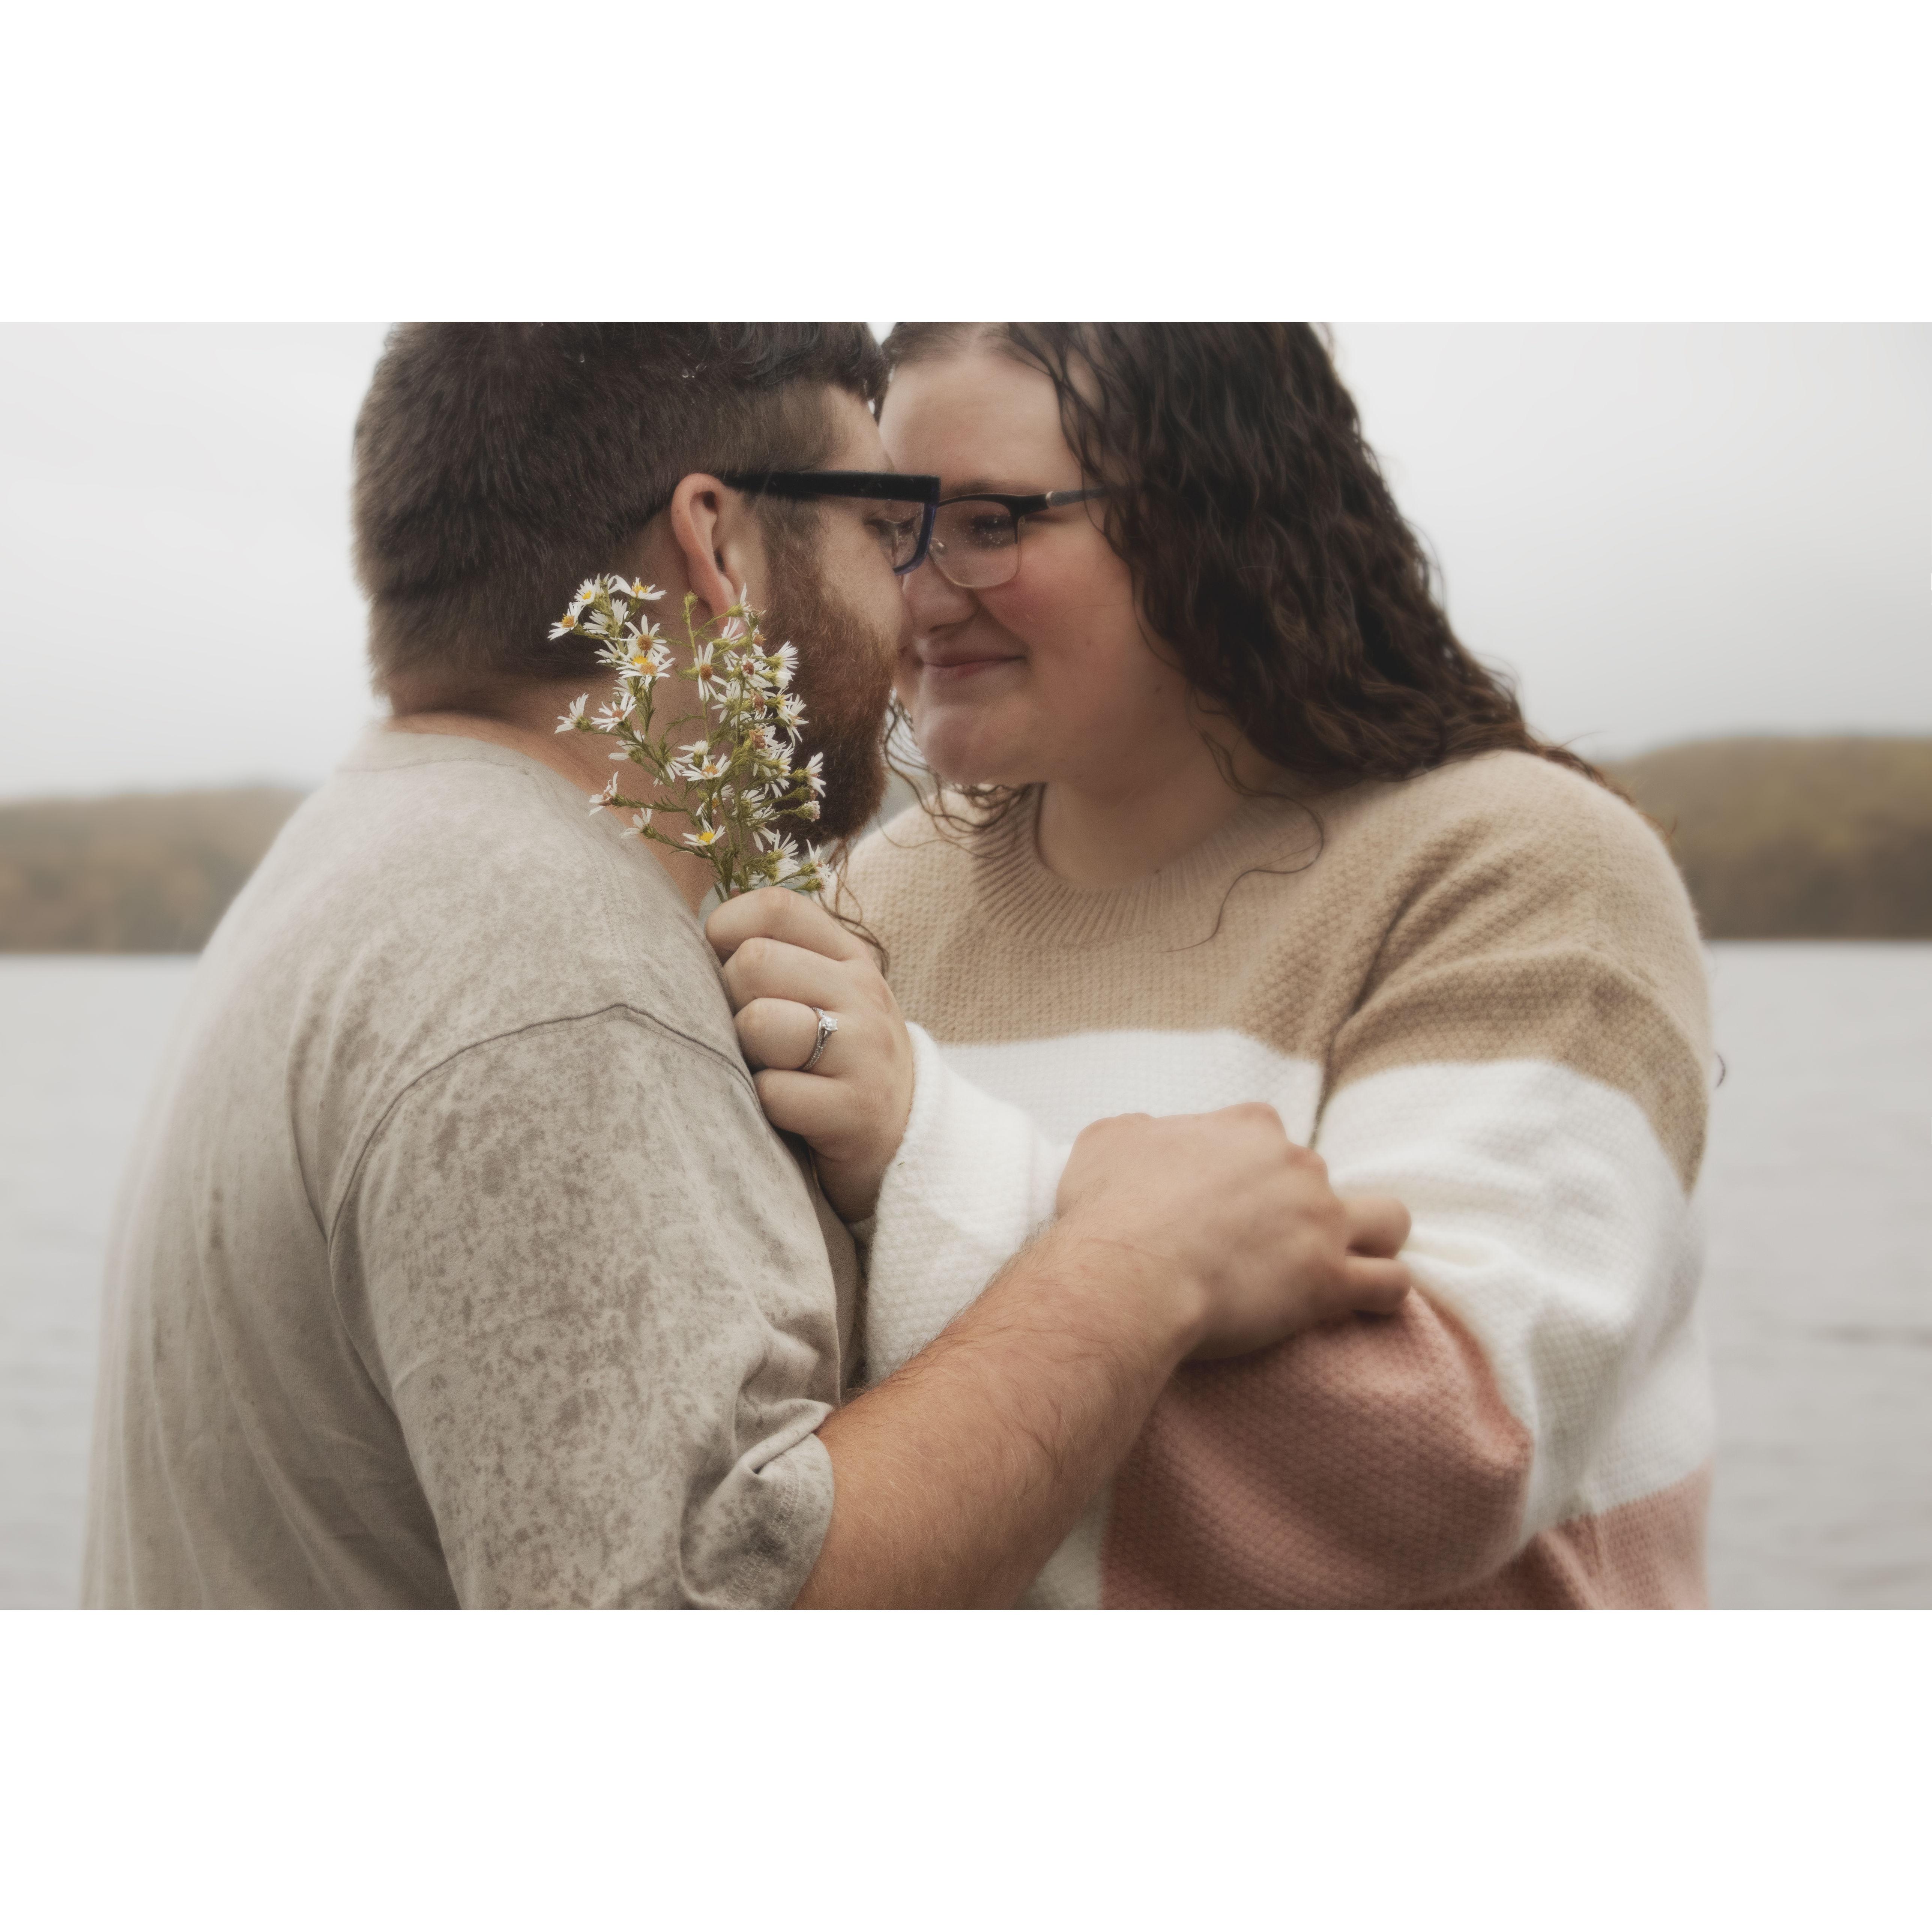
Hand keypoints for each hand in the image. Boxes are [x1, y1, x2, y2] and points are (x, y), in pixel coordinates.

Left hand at [706, 887, 915, 1222]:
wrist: (911, 1138)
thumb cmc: (838, 1062)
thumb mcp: (827, 997)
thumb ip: (778, 960)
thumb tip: (692, 940)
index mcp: (850, 958)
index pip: (776, 908)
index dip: (728, 929)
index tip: (723, 965)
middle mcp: (862, 994)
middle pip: (755, 962)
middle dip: (729, 999)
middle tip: (746, 1034)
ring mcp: (864, 1052)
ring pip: (760, 1022)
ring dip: (744, 1052)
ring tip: (765, 1068)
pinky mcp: (856, 1110)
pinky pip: (772, 1093)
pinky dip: (760, 1104)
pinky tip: (783, 1109)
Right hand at [1054, 1104, 1410, 1359]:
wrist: (1128, 1273)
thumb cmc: (1110, 1210)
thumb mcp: (1108, 1142)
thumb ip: (1139, 1131)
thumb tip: (1147, 1138)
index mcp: (1247, 1127)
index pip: (1266, 1133)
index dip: (1246, 1167)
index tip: (1222, 1199)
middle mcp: (1295, 1164)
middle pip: (1317, 1178)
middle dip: (1297, 1206)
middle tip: (1258, 1245)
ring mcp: (1320, 1221)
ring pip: (1387, 1220)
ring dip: (1373, 1238)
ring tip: (1349, 1263)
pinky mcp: (1330, 1280)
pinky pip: (1389, 1285)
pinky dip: (1383, 1293)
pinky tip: (1363, 1304)